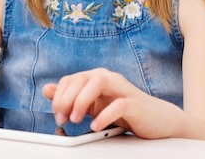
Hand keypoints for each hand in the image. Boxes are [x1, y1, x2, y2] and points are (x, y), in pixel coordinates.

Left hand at [42, 68, 182, 138]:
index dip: (59, 97)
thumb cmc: (124, 112)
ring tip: (77, 120)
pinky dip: (104, 115)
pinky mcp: (135, 103)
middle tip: (64, 119)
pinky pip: (119, 104)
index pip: (70, 80)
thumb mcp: (92, 104)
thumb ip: (71, 97)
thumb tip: (47, 89)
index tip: (58, 116)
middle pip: (80, 79)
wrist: (157, 120)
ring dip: (82, 101)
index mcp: (96, 77)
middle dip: (66, 100)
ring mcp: (122, 88)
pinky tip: (96, 126)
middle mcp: (108, 78)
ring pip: (97, 82)